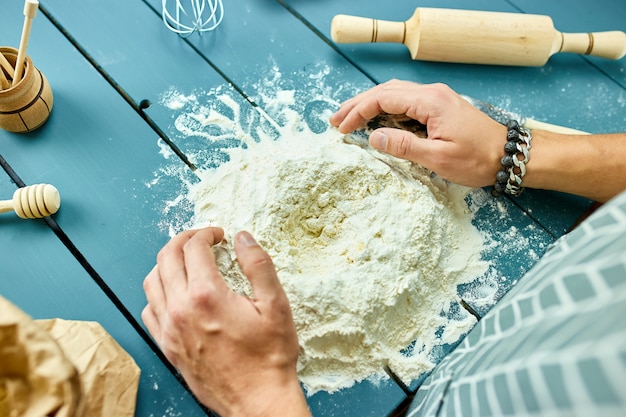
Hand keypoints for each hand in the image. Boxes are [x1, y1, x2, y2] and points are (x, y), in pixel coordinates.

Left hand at [142, 228, 310, 416]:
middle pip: (167, 257)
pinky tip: (175, 292)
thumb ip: (258, 265)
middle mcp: (181, 309)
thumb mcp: (276, 305)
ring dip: (167, 262)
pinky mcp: (167, 346)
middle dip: (184, 239)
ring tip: (186, 260)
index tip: (220, 235)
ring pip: (152, 281)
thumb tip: (243, 237)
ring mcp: (169, 329)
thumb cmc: (269, 356)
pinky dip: (158, 292)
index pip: (194, 248)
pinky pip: (149, 310)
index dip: (207, 233)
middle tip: (201, 239)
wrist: (257, 400)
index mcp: (207, 295)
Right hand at [330, 80, 506, 187]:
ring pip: (394, 93)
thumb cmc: (478, 159)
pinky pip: (405, 101)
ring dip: (370, 104)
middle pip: (385, 91)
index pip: (383, 98)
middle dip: (358, 104)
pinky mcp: (439, 106)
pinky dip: (385, 108)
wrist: (510, 155)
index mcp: (430, 102)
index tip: (342, 128)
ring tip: (349, 118)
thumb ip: (404, 146)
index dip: (358, 112)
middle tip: (335, 120)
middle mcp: (432, 93)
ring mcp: (436, 98)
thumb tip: (374, 137)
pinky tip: (376, 118)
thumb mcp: (439, 158)